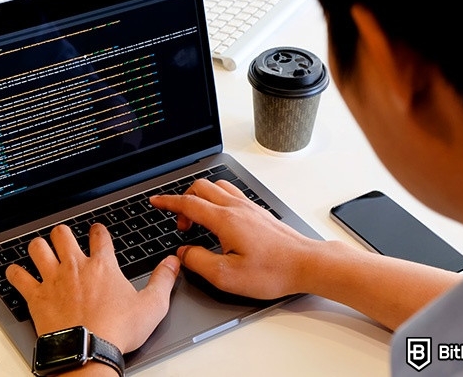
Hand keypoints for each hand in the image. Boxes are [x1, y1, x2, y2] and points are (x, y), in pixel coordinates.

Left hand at [6, 223, 179, 352]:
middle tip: (65, 239)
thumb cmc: (117, 331)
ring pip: (38, 248)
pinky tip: (16, 272)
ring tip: (42, 250)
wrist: (87, 352)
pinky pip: (18, 277)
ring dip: (39, 247)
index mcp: (102, 266)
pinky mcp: (36, 297)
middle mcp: (75, 267)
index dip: (98, 230)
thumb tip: (173, 263)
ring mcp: (53, 280)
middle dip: (63, 233)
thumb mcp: (152, 306)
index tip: (97, 231)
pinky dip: (15, 273)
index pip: (99, 234)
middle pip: (63, 234)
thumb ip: (163, 280)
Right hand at [151, 179, 319, 299]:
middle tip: (181, 225)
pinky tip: (220, 221)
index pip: (188, 203)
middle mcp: (237, 208)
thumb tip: (183, 253)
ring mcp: (249, 208)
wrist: (307, 264)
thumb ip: (198, 261)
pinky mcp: (259, 213)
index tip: (156, 201)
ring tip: (198, 221)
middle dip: (184, 201)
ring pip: (218, 187)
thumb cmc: (273, 271)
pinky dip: (217, 201)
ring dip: (202, 198)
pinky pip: (232, 195)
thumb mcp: (227, 276)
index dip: (168, 202)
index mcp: (225, 220)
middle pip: (201, 188)